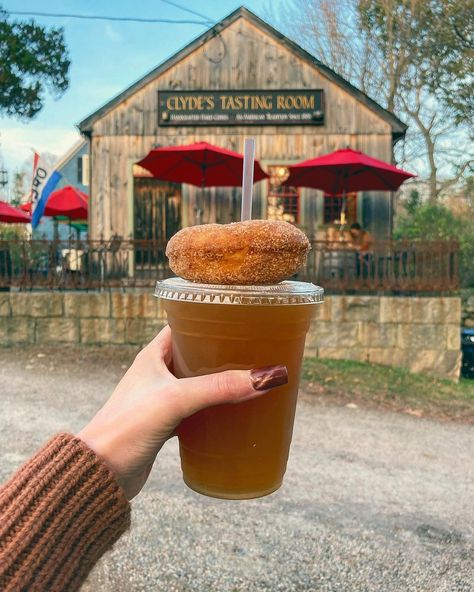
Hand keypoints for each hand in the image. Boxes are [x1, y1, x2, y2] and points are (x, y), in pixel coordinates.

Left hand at [78, 326, 287, 499]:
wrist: (99, 474)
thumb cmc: (125, 428)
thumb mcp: (175, 400)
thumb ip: (219, 388)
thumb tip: (267, 377)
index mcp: (154, 354)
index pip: (185, 325)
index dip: (211, 319)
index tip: (241, 319)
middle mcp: (158, 372)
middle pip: (197, 354)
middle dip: (225, 353)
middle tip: (256, 350)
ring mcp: (162, 398)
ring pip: (199, 382)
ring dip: (222, 382)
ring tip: (251, 378)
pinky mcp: (167, 422)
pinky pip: (196, 408)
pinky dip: (214, 408)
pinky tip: (233, 413)